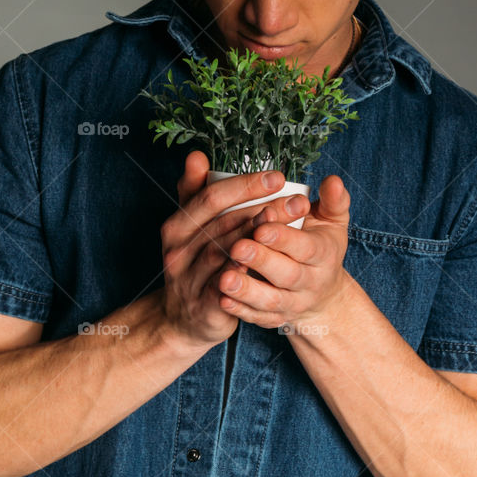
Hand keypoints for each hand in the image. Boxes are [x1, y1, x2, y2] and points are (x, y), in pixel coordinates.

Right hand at [159, 151, 306, 348]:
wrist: (184, 321)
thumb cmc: (196, 265)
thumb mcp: (190, 228)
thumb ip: (195, 193)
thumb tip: (197, 155)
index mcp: (177, 225)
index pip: (211, 197)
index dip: (245, 186)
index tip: (278, 177)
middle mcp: (178, 250)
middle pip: (225, 223)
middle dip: (265, 209)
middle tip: (299, 202)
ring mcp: (189, 279)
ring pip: (228, 253)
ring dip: (263, 238)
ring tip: (293, 227)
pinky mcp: (204, 305)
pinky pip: (229, 287)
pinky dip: (250, 273)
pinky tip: (273, 262)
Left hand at [217, 174, 351, 330]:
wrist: (323, 294)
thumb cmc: (321, 247)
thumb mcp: (332, 222)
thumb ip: (333, 200)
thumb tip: (332, 181)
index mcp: (324, 254)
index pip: (306, 247)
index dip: (284, 238)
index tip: (261, 226)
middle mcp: (311, 282)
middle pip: (287, 274)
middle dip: (262, 262)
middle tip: (237, 248)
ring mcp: (293, 304)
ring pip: (271, 300)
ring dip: (247, 291)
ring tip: (224, 279)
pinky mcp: (276, 319)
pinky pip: (258, 318)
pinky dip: (241, 311)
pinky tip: (222, 300)